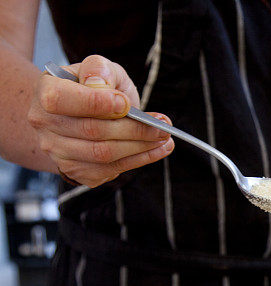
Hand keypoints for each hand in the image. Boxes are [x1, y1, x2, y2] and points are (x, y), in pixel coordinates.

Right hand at [27, 54, 174, 187]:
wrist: (82, 114)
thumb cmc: (94, 87)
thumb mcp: (99, 68)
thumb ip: (100, 70)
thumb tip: (102, 86)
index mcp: (45, 92)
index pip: (60, 99)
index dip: (96, 103)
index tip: (126, 104)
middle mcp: (45, 124)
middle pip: (92, 131)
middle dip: (134, 129)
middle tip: (163, 126)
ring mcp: (58, 152)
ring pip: (103, 154)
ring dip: (140, 148)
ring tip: (165, 138)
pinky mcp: (76, 171)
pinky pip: (110, 170)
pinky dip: (139, 160)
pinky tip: (156, 150)